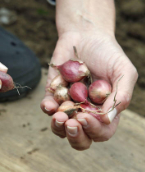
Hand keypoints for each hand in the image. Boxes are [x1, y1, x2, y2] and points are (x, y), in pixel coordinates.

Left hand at [40, 0, 137, 149]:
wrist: (85, 35)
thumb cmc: (107, 53)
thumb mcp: (123, 71)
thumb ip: (121, 95)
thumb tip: (108, 119)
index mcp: (104, 109)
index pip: (101, 131)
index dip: (94, 130)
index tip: (85, 116)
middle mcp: (85, 110)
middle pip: (80, 136)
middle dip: (75, 136)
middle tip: (71, 124)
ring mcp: (68, 102)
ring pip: (60, 127)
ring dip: (58, 127)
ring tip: (58, 117)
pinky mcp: (53, 92)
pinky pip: (48, 106)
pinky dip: (47, 108)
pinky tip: (49, 104)